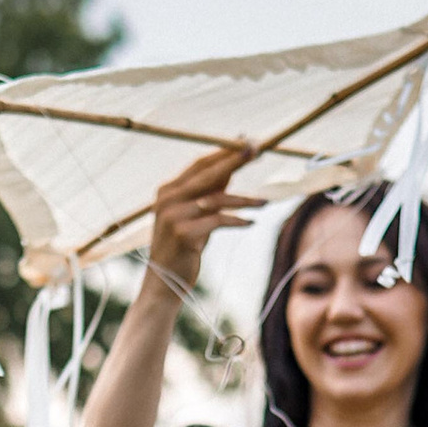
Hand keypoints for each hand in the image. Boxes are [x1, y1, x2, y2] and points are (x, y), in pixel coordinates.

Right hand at [145, 148, 256, 294]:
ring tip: (264, 202)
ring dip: (244, 199)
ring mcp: (174, 216)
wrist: (163, 283)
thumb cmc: (182, 248)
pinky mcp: (184, 233)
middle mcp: (168, 199)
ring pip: (217, 199)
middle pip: (207, 174)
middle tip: (256, 150)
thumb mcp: (194, 216)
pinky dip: (237, 220)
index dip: (224, 153)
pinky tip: (251, 222)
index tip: (246, 143)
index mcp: (167, 191)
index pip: (199, 165)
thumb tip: (231, 168)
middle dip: (234, 161)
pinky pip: (218, 221)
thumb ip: (208, 193)